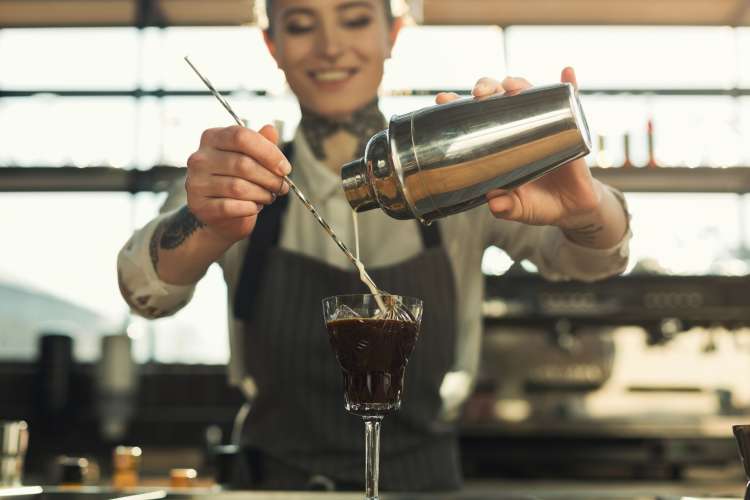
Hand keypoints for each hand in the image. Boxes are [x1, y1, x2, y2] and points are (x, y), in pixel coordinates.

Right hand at [185, 124, 290, 242]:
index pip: (241, 136)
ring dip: (262, 194)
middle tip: (282, 187)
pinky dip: (249, 208)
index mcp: (212, 138)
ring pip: (238, 187)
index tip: (285, 168)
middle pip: (243, 164)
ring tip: (269, 196)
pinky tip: (254, 207)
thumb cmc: (238, 180)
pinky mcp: (199, 205)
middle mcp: (200, 158)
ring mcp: (196, 182)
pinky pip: (231, 206)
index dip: (268, 152)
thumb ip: (261, 143)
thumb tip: (271, 129)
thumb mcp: (251, 158)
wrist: (221, 214)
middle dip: (270, 178)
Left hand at [435, 67, 601, 227]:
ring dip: (519, 83)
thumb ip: (506, 208)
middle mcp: (516, 128)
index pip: (473, 119)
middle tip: (479, 93)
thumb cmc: (538, 204)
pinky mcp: (568, 127)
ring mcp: (541, 125)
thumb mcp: (520, 209)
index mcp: (497, 145)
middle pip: (497, 98)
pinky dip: (570, 84)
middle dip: (485, 88)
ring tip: (513, 85)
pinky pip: (570, 102)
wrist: (571, 208)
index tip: (442, 99)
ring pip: (528, 94)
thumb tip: (494, 204)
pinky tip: (567, 71)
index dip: (457, 106)